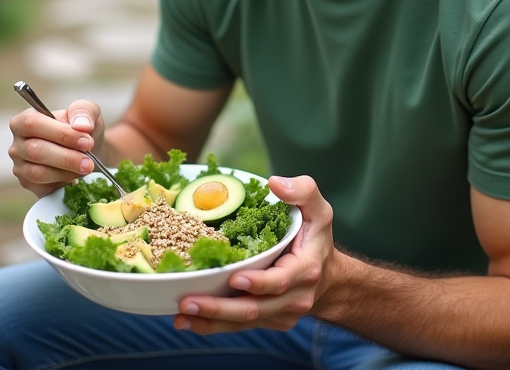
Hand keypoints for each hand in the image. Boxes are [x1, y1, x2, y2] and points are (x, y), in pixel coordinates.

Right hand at [9, 99, 102, 196]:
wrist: (89, 151)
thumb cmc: (82, 128)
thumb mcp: (86, 111)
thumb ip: (83, 111)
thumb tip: (82, 125)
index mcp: (24, 121)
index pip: (32, 124)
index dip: (60, 133)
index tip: (86, 141)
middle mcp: (18, 145)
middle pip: (35, 151)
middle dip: (67, 157)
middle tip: (90, 161)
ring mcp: (20, 167)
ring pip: (38, 173)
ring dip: (67, 171)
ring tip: (87, 167)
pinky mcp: (29, 185)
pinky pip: (44, 188)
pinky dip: (64, 183)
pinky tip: (76, 176)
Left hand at [174, 175, 336, 333]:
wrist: (329, 279)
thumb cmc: (316, 240)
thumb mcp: (319, 211)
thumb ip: (303, 191)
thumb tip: (274, 183)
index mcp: (304, 271)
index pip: (279, 281)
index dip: (258, 283)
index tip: (234, 278)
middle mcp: (292, 298)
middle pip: (254, 308)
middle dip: (219, 308)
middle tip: (188, 301)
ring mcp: (279, 314)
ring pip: (242, 322)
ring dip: (209, 321)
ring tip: (180, 316)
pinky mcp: (267, 322)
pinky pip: (238, 326)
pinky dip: (212, 326)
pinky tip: (188, 321)